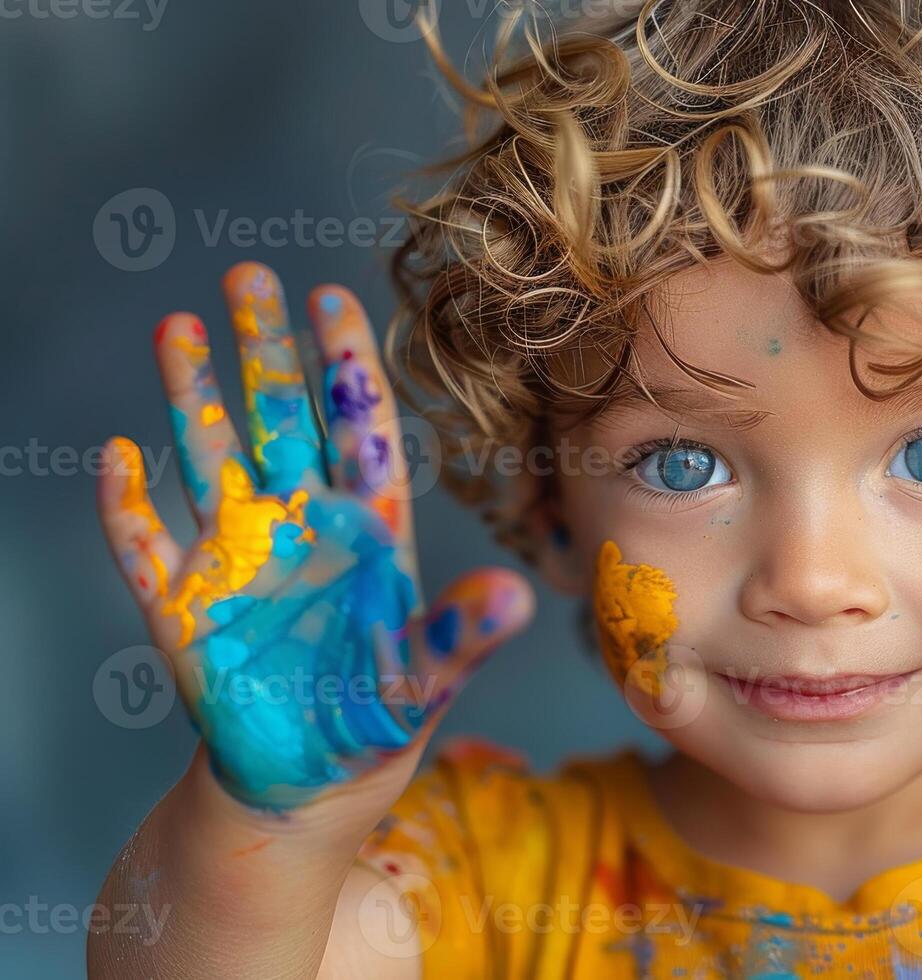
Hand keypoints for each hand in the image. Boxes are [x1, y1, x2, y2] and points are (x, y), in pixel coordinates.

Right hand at [97, 263, 532, 810]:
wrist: (309, 782)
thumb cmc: (379, 718)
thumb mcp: (428, 681)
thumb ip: (462, 637)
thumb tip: (517, 601)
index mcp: (369, 531)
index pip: (359, 430)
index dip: (345, 365)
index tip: (331, 297)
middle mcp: (302, 528)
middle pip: (280, 421)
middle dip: (264, 351)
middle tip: (248, 274)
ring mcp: (239, 559)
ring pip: (211, 459)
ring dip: (191, 398)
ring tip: (177, 326)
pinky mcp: (184, 607)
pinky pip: (146, 547)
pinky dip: (128, 506)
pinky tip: (116, 455)